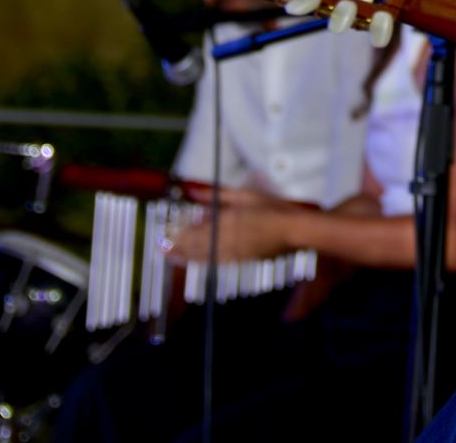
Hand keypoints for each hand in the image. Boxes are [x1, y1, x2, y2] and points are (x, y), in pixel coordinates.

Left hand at [165, 193, 297, 263]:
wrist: (294, 231)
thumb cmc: (272, 209)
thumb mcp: (244, 196)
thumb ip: (217, 196)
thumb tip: (194, 193)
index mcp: (224, 223)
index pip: (193, 233)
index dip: (177, 237)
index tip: (163, 236)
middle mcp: (225, 242)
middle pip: (195, 248)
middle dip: (177, 249)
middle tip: (161, 250)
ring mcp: (233, 254)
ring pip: (203, 258)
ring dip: (186, 257)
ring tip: (173, 257)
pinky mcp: (241, 261)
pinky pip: (216, 262)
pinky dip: (203, 260)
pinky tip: (197, 259)